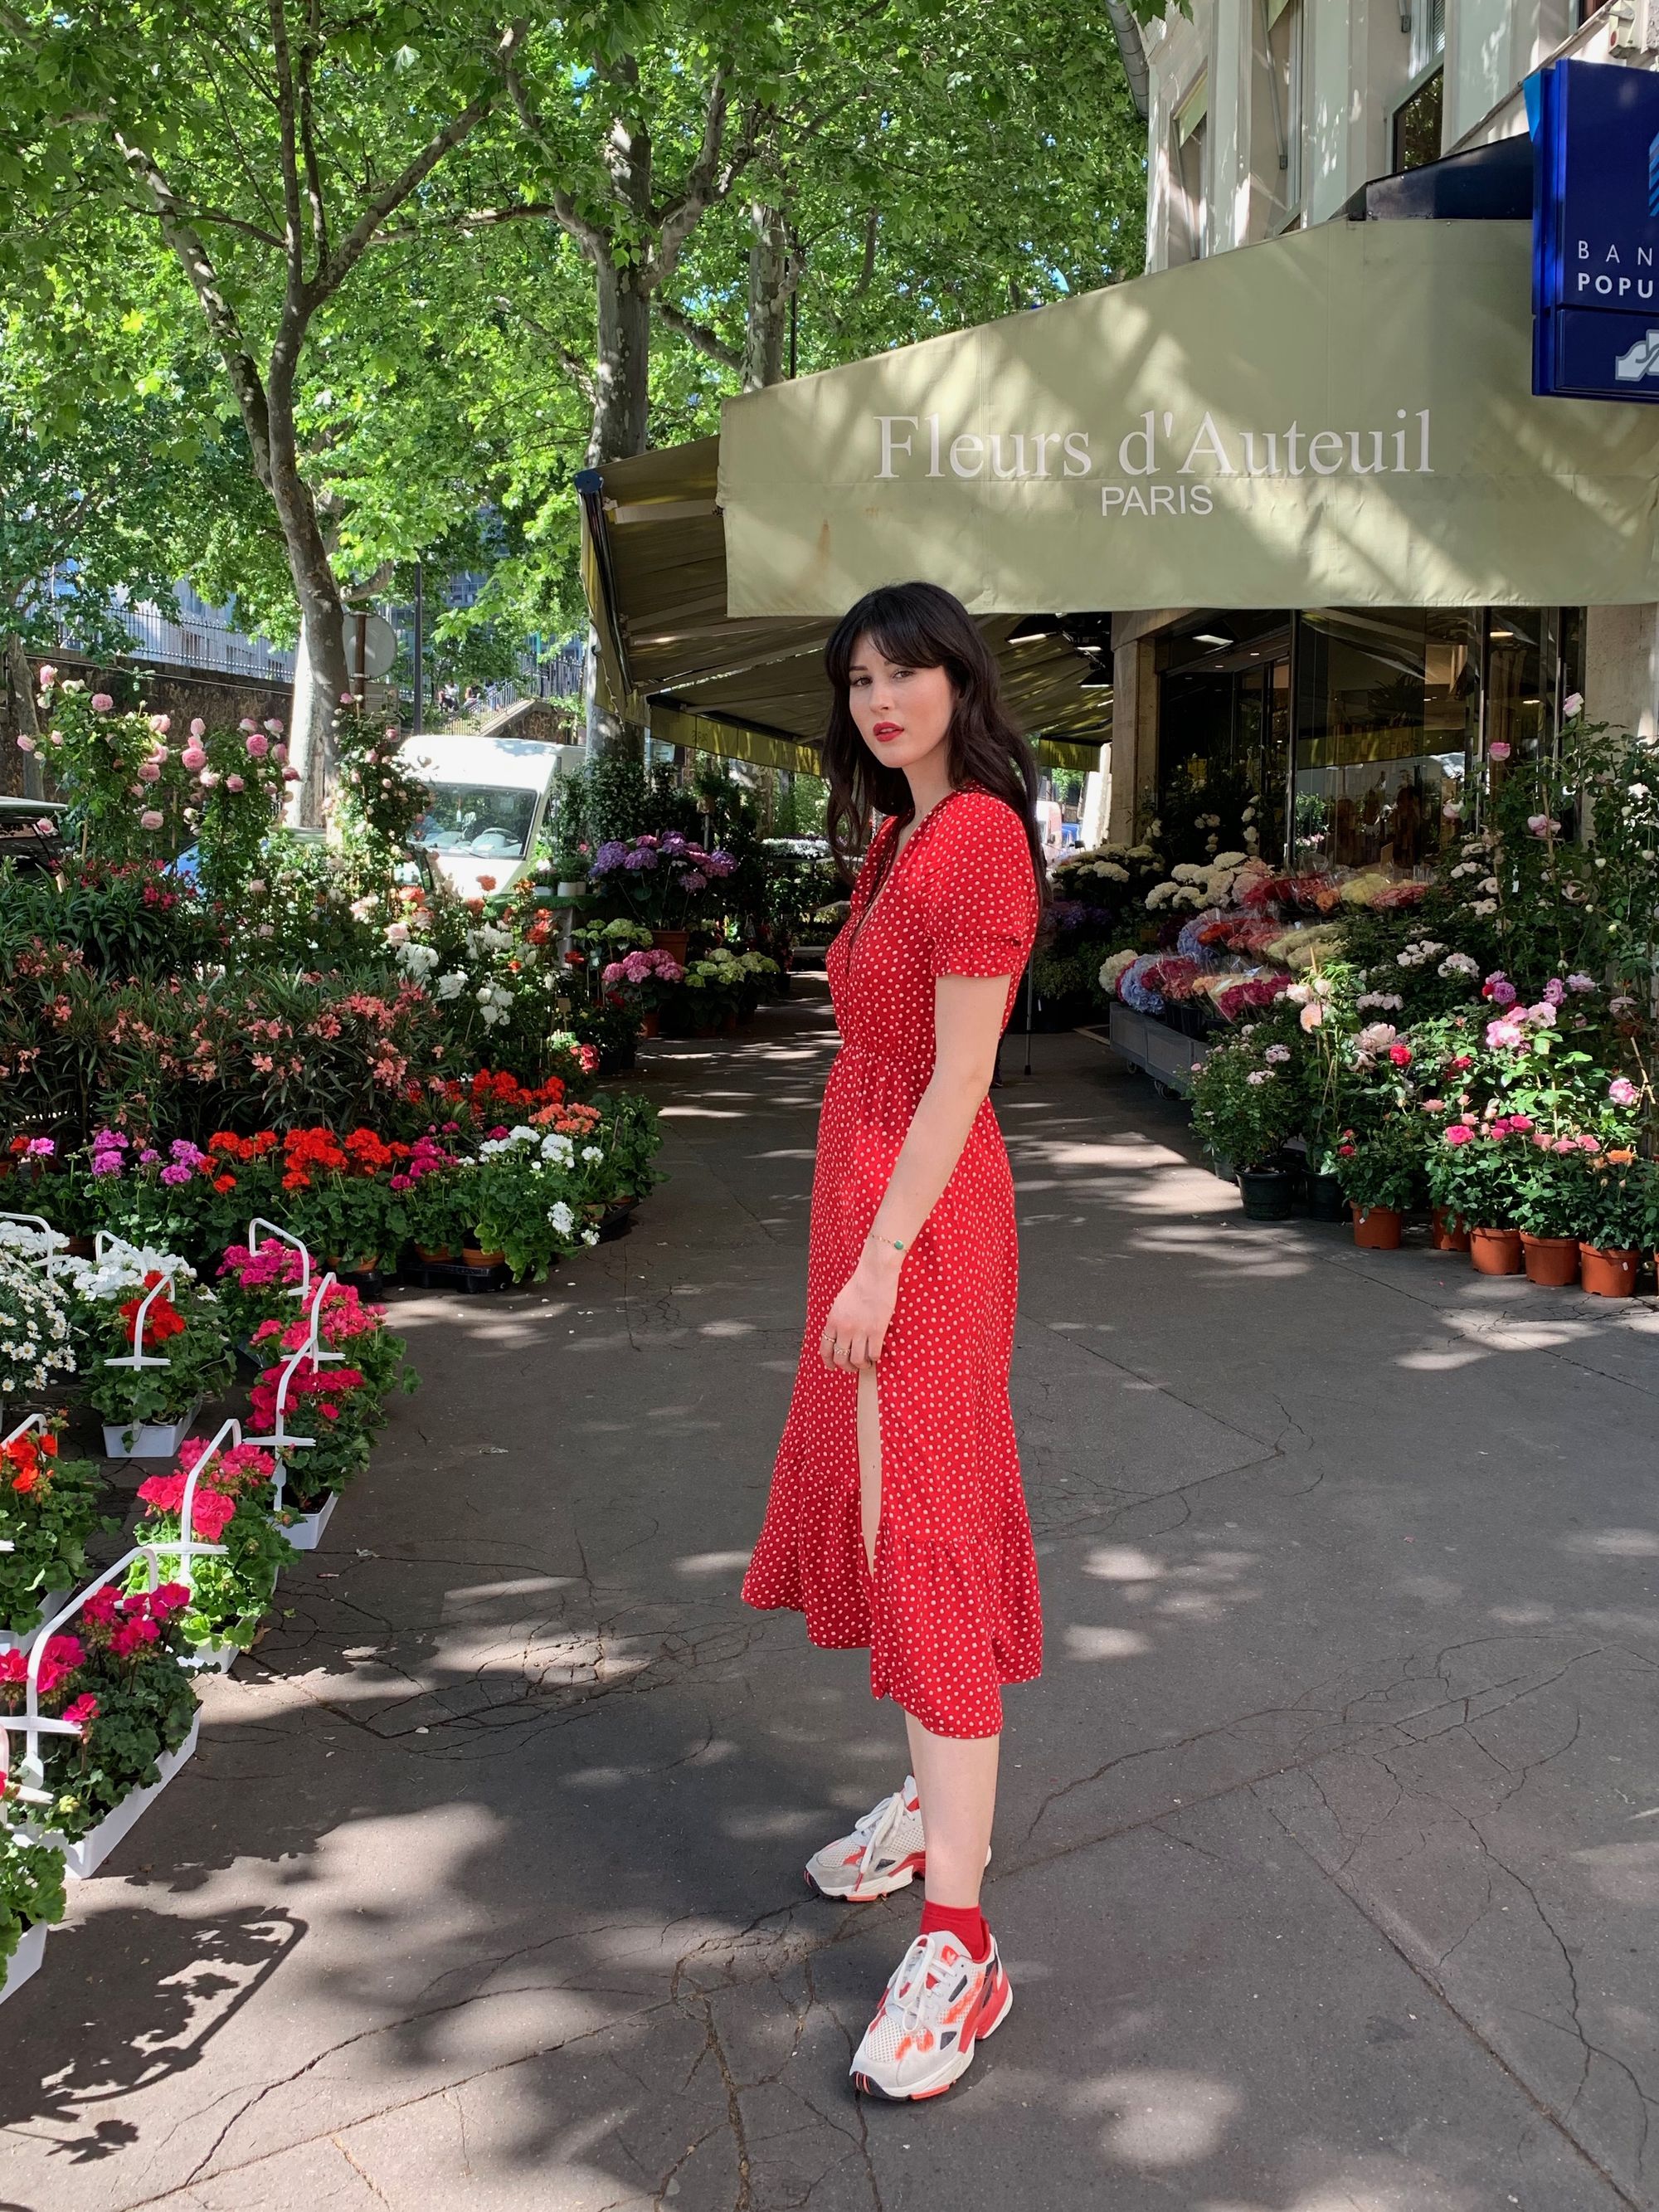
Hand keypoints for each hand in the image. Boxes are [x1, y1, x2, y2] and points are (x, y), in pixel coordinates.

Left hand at [819, 1250, 899, 1371]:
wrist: (875, 1275)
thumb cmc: (859, 1285)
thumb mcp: (840, 1303)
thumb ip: (838, 1321)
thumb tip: (840, 1336)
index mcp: (833, 1321)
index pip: (825, 1349)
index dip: (828, 1362)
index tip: (832, 1367)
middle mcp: (844, 1329)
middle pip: (840, 1358)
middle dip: (846, 1367)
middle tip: (852, 1367)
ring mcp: (860, 1331)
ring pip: (857, 1360)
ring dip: (861, 1365)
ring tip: (866, 1363)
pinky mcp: (876, 1331)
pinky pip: (873, 1353)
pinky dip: (874, 1358)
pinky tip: (876, 1355)